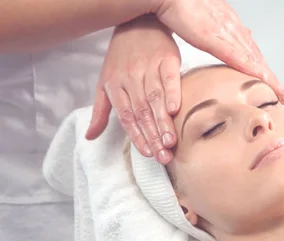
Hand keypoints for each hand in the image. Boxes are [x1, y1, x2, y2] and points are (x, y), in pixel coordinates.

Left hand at [85, 15, 180, 163]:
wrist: (138, 23)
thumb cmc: (122, 57)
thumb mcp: (105, 83)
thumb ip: (101, 112)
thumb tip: (90, 137)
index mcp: (114, 86)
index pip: (126, 117)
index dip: (137, 136)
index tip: (148, 153)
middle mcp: (130, 78)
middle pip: (142, 112)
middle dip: (153, 136)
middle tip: (164, 156)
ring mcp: (148, 68)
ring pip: (155, 99)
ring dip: (163, 122)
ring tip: (170, 142)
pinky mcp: (167, 59)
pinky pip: (169, 79)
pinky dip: (173, 94)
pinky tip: (176, 110)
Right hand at [155, 0, 283, 103]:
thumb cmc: (180, 4)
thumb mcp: (200, 19)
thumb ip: (210, 29)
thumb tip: (212, 35)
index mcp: (229, 23)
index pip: (250, 48)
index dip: (261, 66)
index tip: (270, 79)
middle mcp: (233, 27)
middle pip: (256, 56)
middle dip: (270, 76)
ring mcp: (227, 32)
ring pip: (253, 59)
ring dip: (268, 78)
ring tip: (280, 93)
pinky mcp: (216, 39)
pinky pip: (238, 58)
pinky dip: (252, 71)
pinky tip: (262, 81)